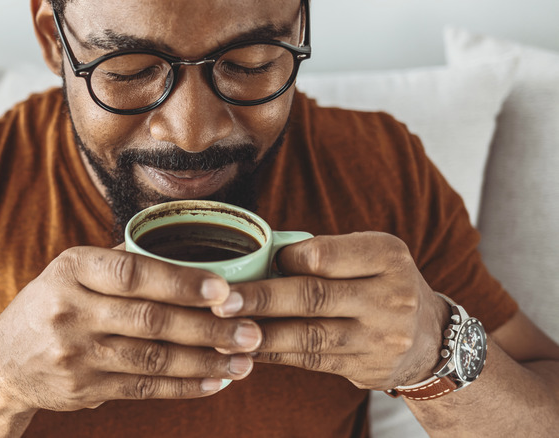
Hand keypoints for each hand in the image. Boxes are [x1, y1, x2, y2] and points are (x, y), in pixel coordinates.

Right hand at [0, 246, 261, 411]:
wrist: (2, 363)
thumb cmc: (52, 305)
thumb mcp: (72, 272)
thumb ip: (122, 264)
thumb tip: (192, 252)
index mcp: (72, 269)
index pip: (133, 274)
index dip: (182, 282)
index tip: (225, 289)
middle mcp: (70, 310)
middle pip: (150, 320)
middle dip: (208, 327)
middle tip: (252, 331)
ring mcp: (75, 354)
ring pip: (153, 359)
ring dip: (205, 361)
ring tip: (245, 360)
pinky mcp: (84, 389)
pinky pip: (144, 389)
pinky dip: (184, 387)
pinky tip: (216, 381)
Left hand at [211, 232, 448, 389]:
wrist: (429, 338)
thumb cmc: (381, 283)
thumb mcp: (370, 255)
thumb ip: (324, 254)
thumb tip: (258, 258)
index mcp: (386, 256)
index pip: (325, 256)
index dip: (285, 260)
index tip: (257, 262)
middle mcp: (389, 297)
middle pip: (313, 297)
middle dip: (261, 299)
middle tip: (220, 300)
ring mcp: (380, 338)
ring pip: (308, 335)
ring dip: (261, 333)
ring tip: (223, 329)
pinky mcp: (366, 368)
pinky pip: (310, 360)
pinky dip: (274, 354)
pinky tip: (247, 348)